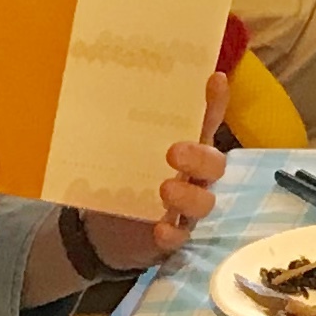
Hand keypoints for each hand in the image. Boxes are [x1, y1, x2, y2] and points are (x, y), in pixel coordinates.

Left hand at [86, 71, 235, 271]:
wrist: (107, 231)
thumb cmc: (126, 180)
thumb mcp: (124, 151)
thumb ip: (124, 128)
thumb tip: (101, 88)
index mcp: (187, 149)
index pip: (206, 122)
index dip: (214, 103)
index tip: (214, 79)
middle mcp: (195, 176)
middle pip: (214, 164)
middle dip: (199, 157)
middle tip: (173, 153)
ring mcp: (188, 208)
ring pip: (204, 201)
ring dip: (188, 195)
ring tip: (165, 190)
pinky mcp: (176, 236)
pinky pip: (182, 236)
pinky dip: (173, 233)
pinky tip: (160, 229)